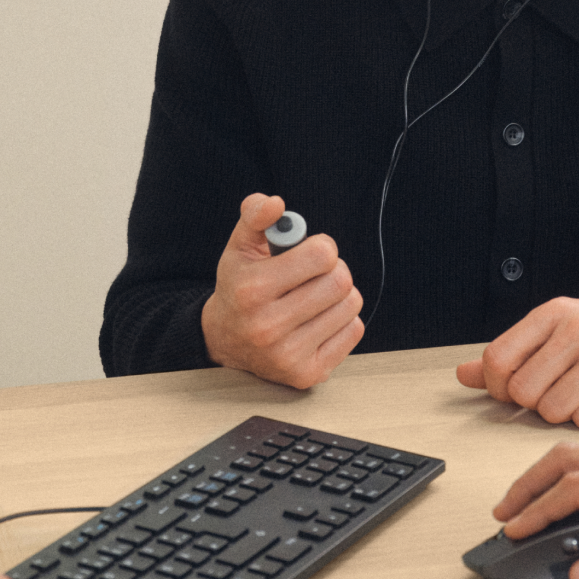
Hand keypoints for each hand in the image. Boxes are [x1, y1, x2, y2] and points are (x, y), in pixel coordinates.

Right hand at [202, 193, 363, 387]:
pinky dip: (342, 320)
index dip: (321, 247)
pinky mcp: (307, 374)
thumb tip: (275, 204)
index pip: (322, 255)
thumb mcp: (240, 247)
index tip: (310, 252)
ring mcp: (288, 355)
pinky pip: (353, 331)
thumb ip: (256, 215)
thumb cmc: (239, 287)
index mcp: (251, 290)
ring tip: (314, 296)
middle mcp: (267, 327)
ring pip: (351, 305)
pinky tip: (317, 319)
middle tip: (313, 274)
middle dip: (333, 270)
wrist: (224, 341)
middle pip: (340, 281)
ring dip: (339, 295)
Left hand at [455, 298, 578, 428]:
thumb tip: (463, 375)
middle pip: (523, 391)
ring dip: (567, 414)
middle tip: (561, 395)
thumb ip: (513, 353)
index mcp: (555, 313)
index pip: (498, 359)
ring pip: (553, 410)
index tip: (518, 393)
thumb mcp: (562, 332)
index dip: (500, 388)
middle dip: (536, 404)